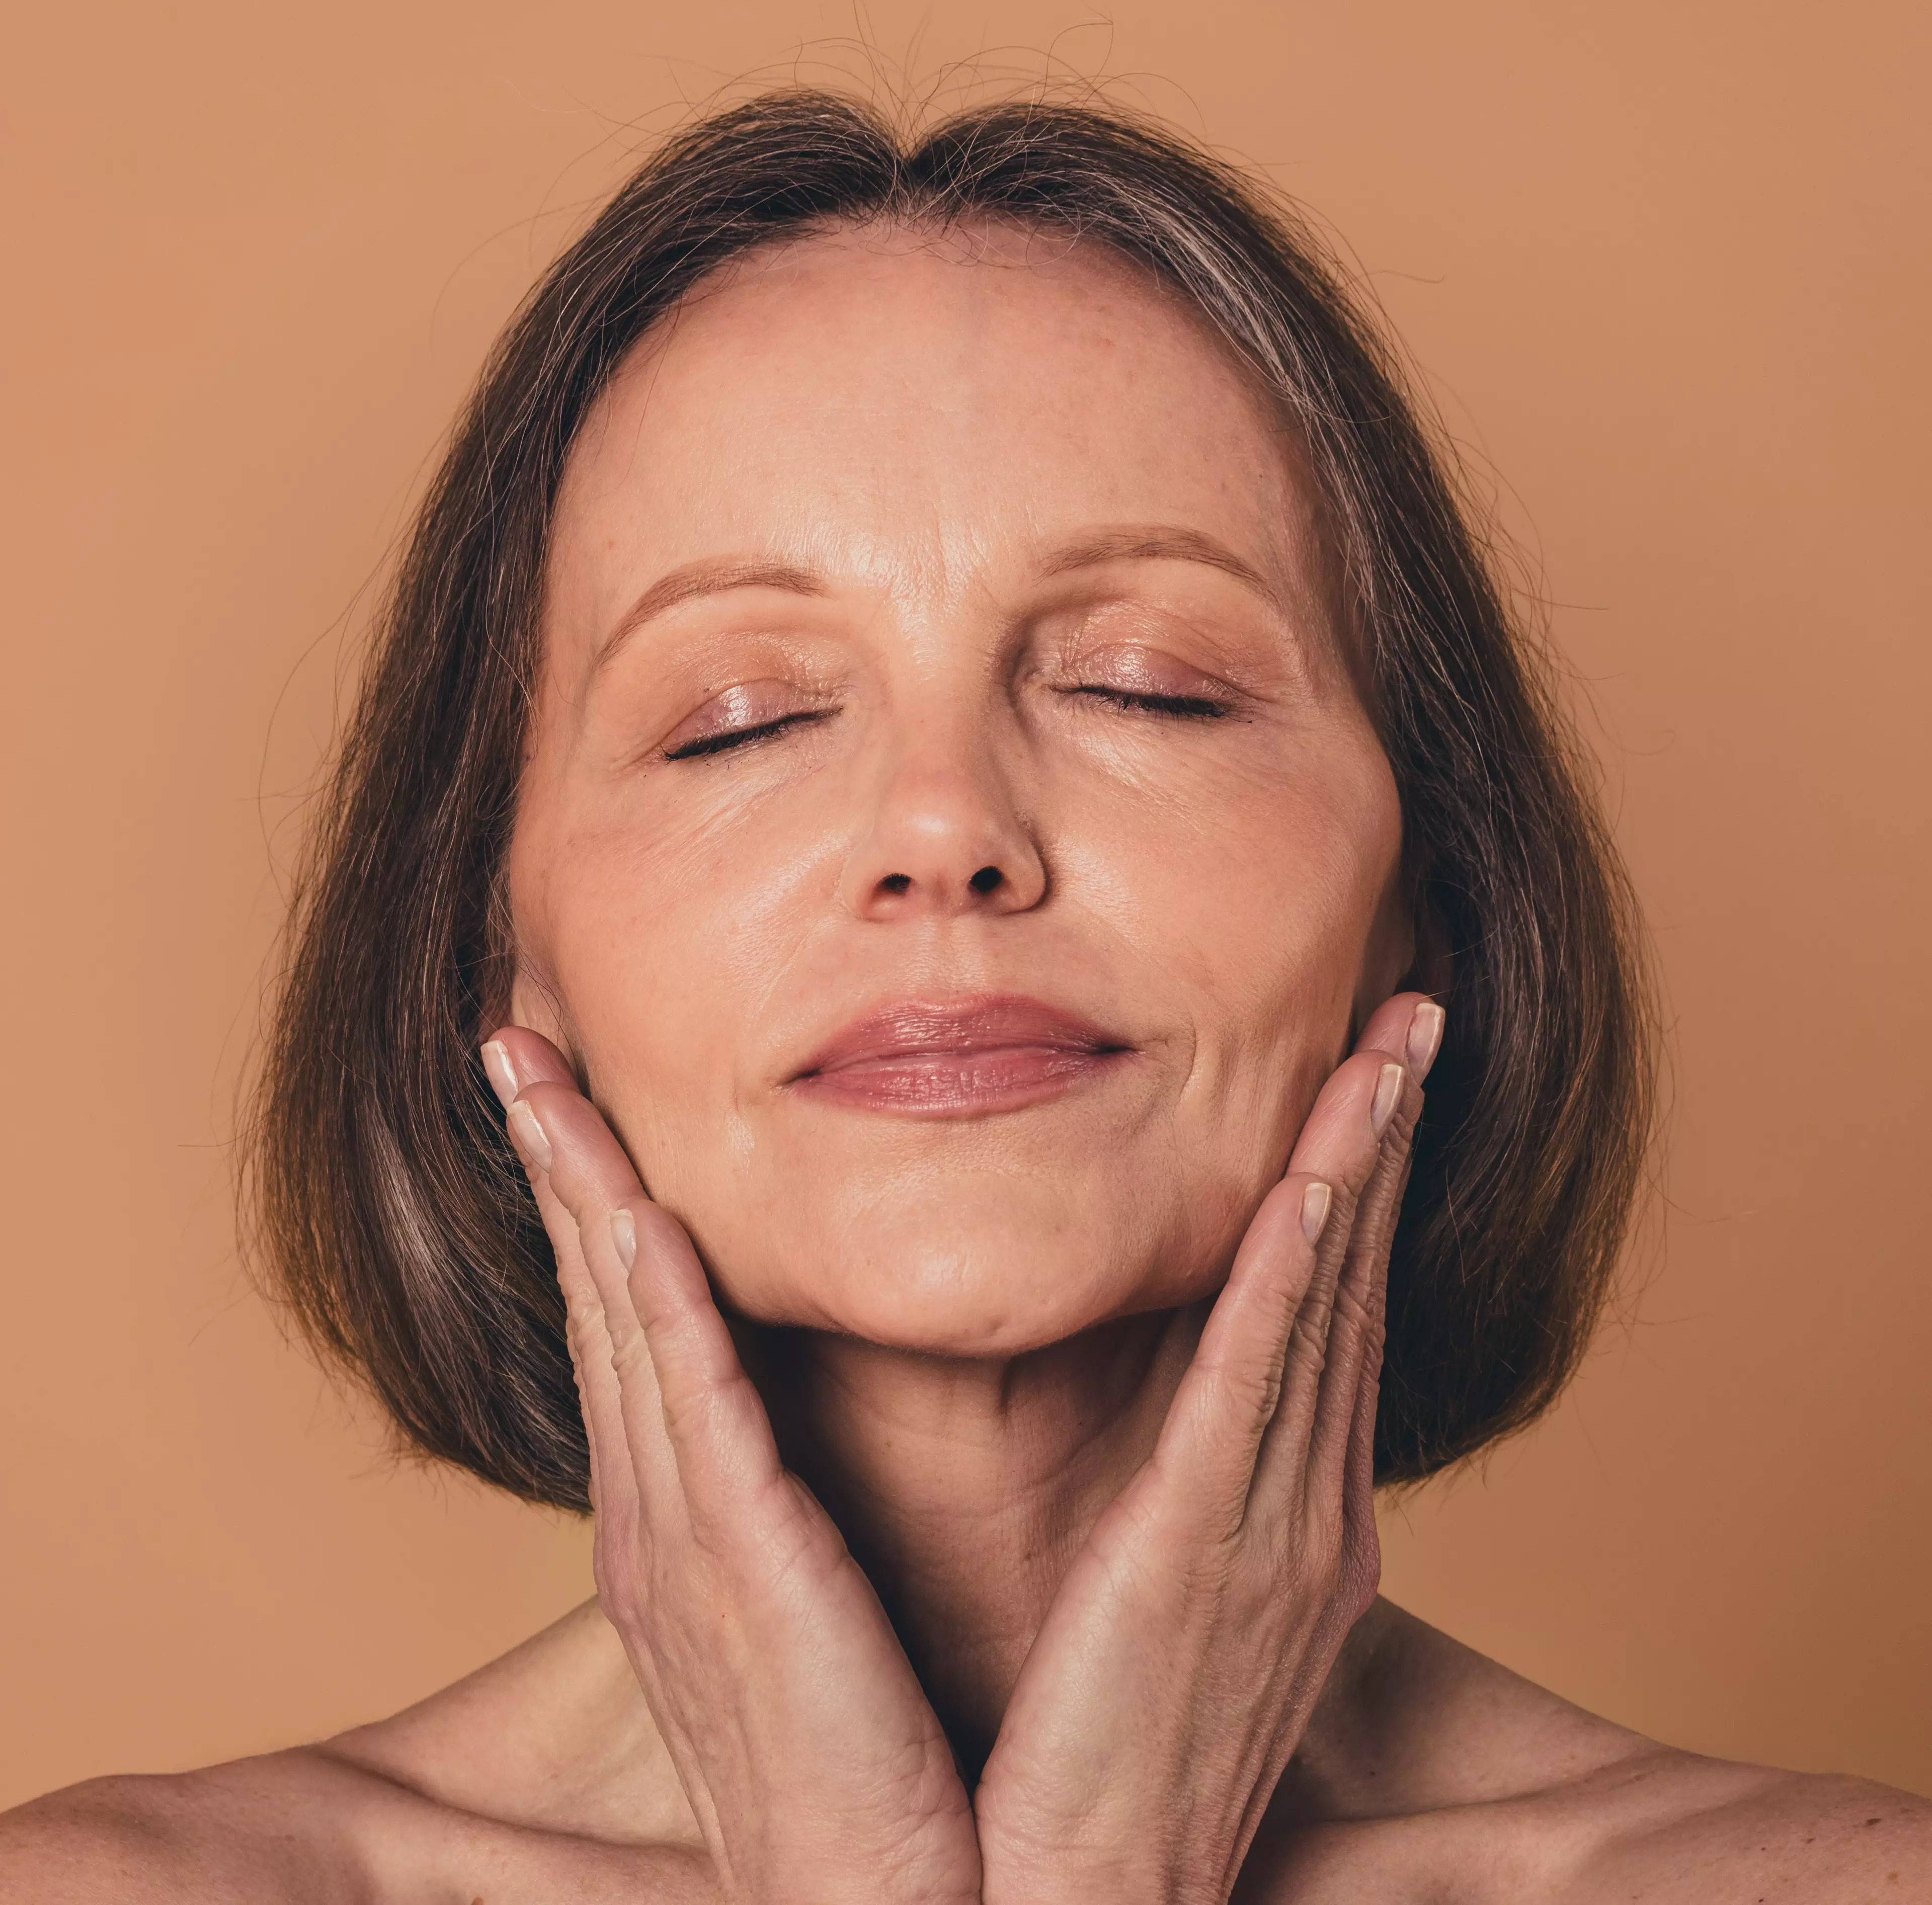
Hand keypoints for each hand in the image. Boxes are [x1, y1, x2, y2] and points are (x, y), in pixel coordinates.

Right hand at [482, 1027, 981, 1904]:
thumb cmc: (852, 1758)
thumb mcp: (792, 1606)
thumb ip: (774, 1505)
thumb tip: (783, 1425)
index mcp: (673, 1519)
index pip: (621, 1325)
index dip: (588, 1201)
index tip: (570, 1102)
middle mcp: (655, 1515)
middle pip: (596, 1301)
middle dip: (554, 1166)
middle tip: (515, 1046)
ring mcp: (686, 1541)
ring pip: (624, 1331)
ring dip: (584, 1195)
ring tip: (544, 1083)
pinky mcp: (748, 1571)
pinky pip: (701, 1416)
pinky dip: (662, 1313)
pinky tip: (639, 1222)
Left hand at [971, 991, 1439, 1904]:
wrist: (1096, 1901)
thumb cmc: (1115, 1748)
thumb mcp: (1179, 1601)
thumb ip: (1198, 1497)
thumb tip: (1188, 1412)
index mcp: (1295, 1518)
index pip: (1336, 1319)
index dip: (1360, 1190)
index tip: (1370, 1083)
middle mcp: (1310, 1511)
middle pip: (1355, 1289)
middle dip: (1384, 1145)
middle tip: (1410, 1017)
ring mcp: (1274, 1533)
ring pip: (1324, 1314)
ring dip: (1355, 1173)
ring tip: (1382, 1052)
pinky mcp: (1201, 1555)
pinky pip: (1252, 1395)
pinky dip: (1290, 1286)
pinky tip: (1309, 1192)